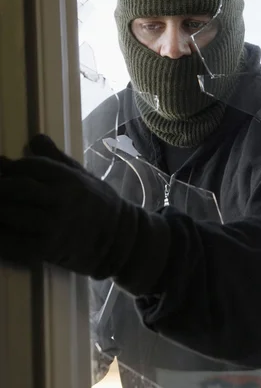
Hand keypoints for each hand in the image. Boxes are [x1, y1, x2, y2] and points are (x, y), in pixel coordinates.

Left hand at [0, 134, 136, 277]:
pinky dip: (0, 237)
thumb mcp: (82, 176)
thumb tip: (34, 138)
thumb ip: (56, 158)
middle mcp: (62, 199)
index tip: (2, 170)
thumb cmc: (100, 205)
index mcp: (70, 179)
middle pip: (16, 188)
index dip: (11, 167)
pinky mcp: (49, 250)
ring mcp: (54, 226)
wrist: (121, 240)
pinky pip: (14, 242)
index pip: (30, 165)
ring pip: (11, 213)